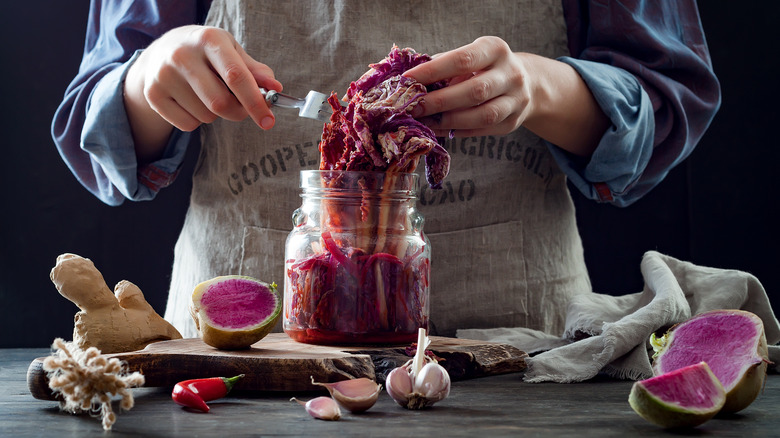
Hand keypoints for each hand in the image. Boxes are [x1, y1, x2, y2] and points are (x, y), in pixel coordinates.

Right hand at [124, 25, 282, 161]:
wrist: (161, 52)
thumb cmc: (206, 53)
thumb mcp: (231, 52)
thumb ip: (254, 71)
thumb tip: (275, 89)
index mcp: (208, 39)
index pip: (236, 76)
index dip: (255, 102)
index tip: (268, 121)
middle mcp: (182, 55)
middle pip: (220, 103)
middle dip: (238, 112)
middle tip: (240, 108)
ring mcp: (164, 75)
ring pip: (206, 116)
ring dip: (216, 114)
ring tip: (207, 94)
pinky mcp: (153, 95)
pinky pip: (188, 125)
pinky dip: (197, 121)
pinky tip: (190, 101)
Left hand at [403, 36, 532, 137]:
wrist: (526, 83)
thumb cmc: (484, 68)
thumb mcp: (471, 57)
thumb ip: (443, 66)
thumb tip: (409, 82)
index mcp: (495, 50)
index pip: (462, 60)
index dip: (433, 71)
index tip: (407, 80)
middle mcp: (510, 74)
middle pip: (474, 91)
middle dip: (439, 101)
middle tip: (413, 107)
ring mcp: (515, 100)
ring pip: (481, 115)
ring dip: (448, 121)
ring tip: (424, 122)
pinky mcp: (512, 122)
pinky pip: (480, 130)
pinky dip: (455, 131)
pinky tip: (436, 129)